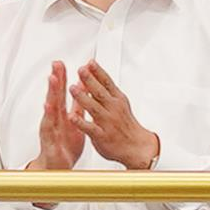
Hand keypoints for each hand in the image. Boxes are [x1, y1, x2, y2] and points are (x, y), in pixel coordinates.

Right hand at [32, 59, 86, 170]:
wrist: (58, 167)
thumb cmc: (66, 145)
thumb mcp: (75, 122)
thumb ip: (78, 106)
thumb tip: (83, 90)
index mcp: (62, 114)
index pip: (62, 93)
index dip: (63, 78)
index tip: (62, 63)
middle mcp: (54, 119)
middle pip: (55, 95)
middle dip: (56, 79)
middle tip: (56, 64)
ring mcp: (50, 128)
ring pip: (50, 108)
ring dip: (51, 93)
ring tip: (52, 79)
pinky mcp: (49, 140)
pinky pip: (49, 127)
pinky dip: (48, 117)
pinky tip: (48, 107)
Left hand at [73, 59, 160, 173]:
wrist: (137, 146)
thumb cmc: (126, 125)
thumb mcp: (121, 103)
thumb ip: (108, 91)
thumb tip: (96, 75)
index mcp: (117, 100)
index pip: (107, 82)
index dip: (98, 71)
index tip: (90, 62)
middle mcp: (113, 109)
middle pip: (100, 92)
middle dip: (90, 80)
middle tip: (81, 70)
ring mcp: (107, 122)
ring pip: (94, 108)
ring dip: (83, 97)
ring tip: (73, 89)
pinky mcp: (101, 136)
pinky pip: (89, 128)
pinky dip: (80, 122)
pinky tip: (72, 117)